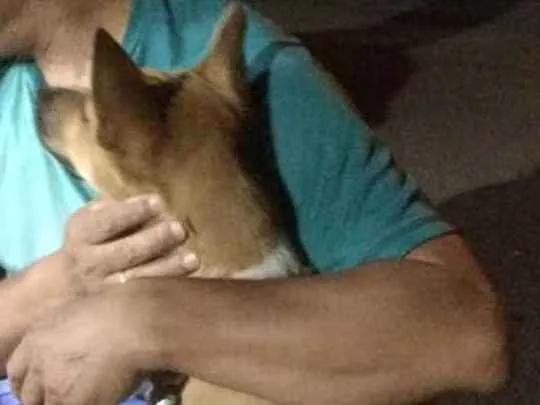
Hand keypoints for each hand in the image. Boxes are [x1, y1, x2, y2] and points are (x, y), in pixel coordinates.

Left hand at [7, 290, 152, 404]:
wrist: (134, 324)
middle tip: (61, 393)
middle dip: (42, 397)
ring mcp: (55, 387)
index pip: (17, 372)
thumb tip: (70, 342)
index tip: (39, 385)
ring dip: (61, 402)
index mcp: (36, 340)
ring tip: (82, 395)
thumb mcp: (78, 311)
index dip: (28, 381)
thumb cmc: (114, 308)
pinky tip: (98, 398)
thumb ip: (63, 331)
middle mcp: (39, 366)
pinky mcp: (75, 403)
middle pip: (28, 396)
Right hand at [58, 194, 199, 292]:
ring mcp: (105, 289)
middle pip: (125, 252)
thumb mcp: (93, 217)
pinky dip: (168, 287)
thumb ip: (117, 207)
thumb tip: (152, 204)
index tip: (158, 201)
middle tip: (179, 229)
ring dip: (168, 268)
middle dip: (155, 239)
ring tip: (192, 258)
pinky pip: (147, 299)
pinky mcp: (121, 308)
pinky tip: (189, 282)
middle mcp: (91, 263)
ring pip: (138, 280)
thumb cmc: (94, 240)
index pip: (107, 221)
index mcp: (83, 233)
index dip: (133, 211)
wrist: (68, 284)